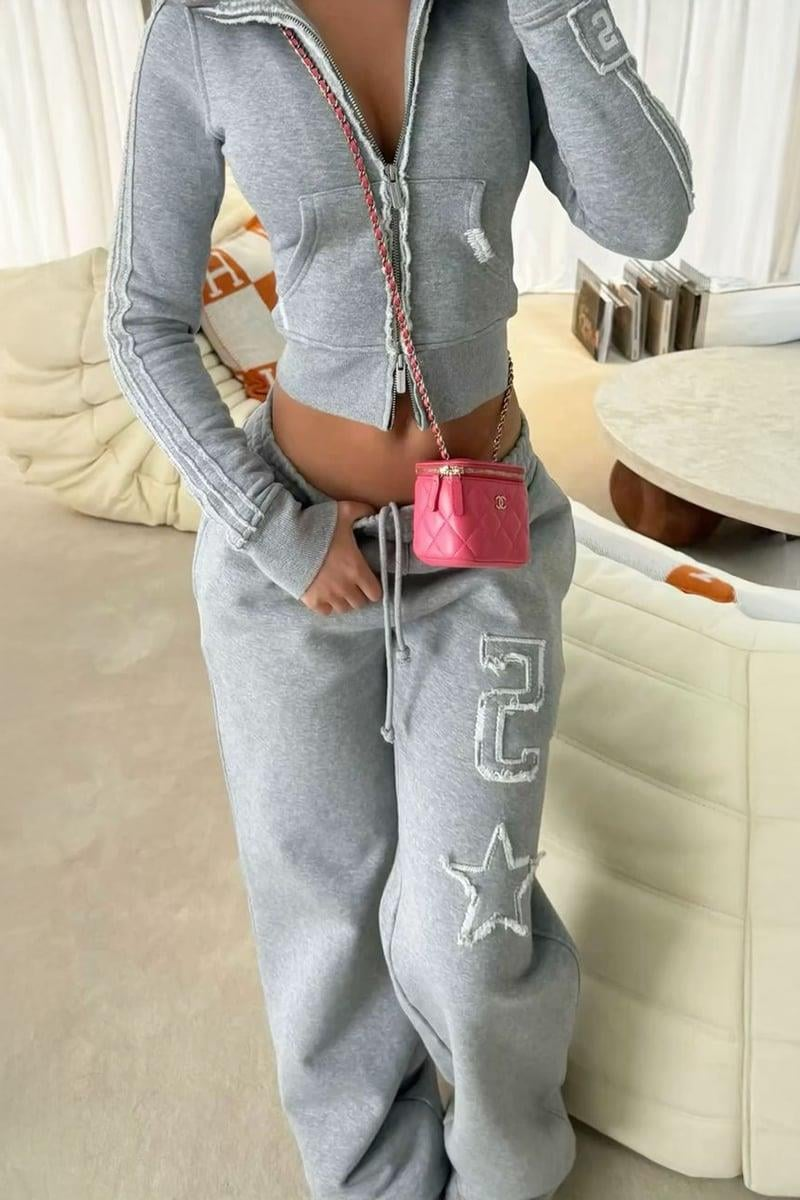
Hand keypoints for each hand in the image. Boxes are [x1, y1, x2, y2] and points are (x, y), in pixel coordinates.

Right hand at [300, 500, 382, 614]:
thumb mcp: (343, 511)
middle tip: (353, 583)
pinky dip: (327, 605)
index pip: (375, 593)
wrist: (285, 539)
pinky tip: (324, 593)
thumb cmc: (318, 525)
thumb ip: (362, 510)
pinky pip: (325, 611)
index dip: (373, 587)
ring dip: (344, 600)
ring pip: (343, 609)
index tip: (368, 580)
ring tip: (339, 589)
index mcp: (356, 569)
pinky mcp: (311, 601)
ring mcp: (327, 596)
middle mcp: (344, 587)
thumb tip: (374, 511)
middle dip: (359, 594)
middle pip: (360, 603)